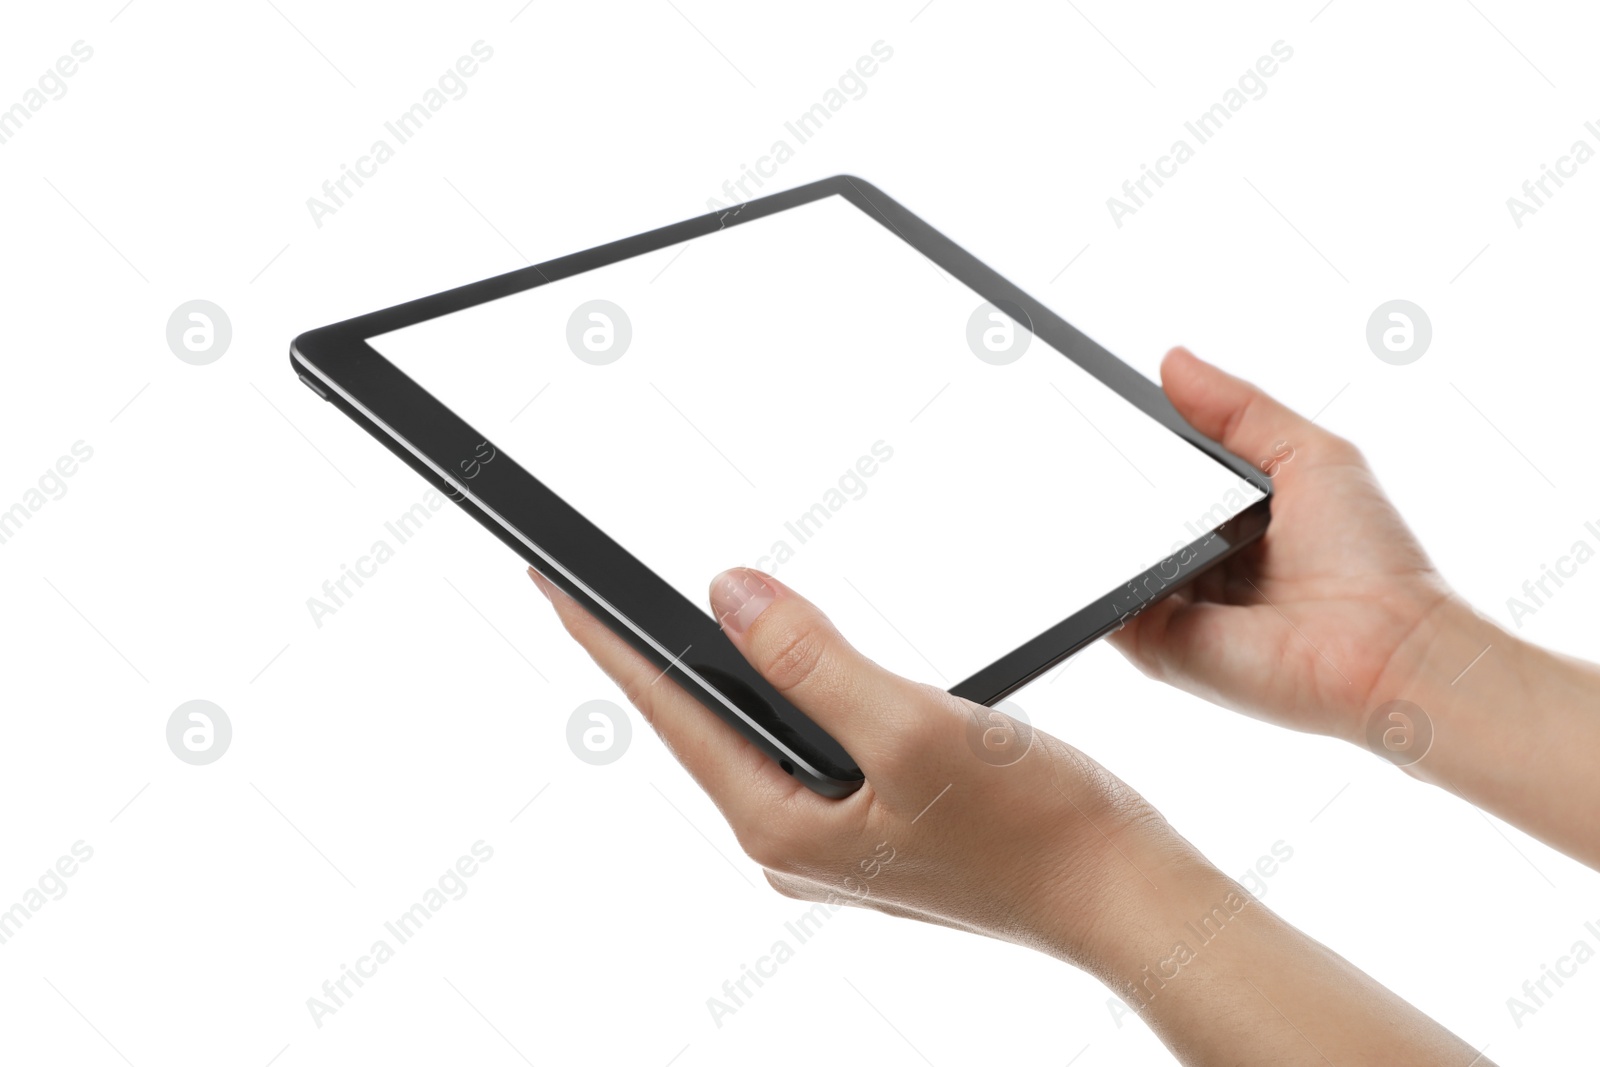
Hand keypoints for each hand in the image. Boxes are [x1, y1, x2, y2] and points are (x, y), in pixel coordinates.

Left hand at [528, 563, 1486, 1063]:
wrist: (1122, 891)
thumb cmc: (1036, 828)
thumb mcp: (912, 729)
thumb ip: (813, 661)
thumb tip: (727, 596)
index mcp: (781, 823)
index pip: (670, 712)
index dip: (605, 640)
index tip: (550, 580)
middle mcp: (793, 836)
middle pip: (699, 725)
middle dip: (645, 656)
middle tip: (588, 588)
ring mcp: (835, 833)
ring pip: (754, 732)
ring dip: (717, 670)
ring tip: (664, 615)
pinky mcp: (877, 820)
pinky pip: (805, 740)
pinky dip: (784, 688)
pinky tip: (785, 658)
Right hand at [1109, 346, 1458, 742]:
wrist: (1387, 646)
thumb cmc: (1370, 557)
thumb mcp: (1308, 455)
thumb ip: (1238, 410)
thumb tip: (1172, 360)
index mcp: (1230, 521)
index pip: (1163, 477)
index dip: (1131, 445)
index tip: (1092, 400)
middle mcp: (1195, 566)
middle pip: (1131, 514)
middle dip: (1106, 479)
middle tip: (1073, 436)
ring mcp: (1171, 607)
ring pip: (1111, 556)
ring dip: (1098, 522)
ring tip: (1084, 481)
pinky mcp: (1156, 645)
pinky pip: (1105, 605)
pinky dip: (1091, 578)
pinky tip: (1094, 539)